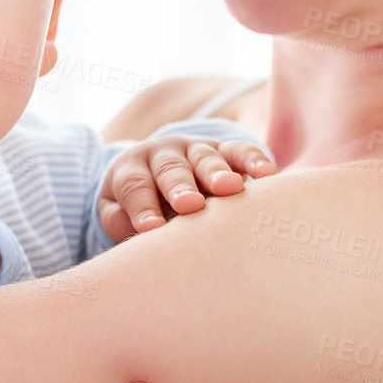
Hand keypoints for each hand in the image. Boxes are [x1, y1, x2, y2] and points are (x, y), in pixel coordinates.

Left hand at [98, 136, 273, 241]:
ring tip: (230, 188)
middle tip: (190, 205)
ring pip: (206, 159)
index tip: (152, 229)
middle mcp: (164, 154)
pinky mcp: (225, 151)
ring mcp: (196, 150)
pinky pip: (239, 151)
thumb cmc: (137, 203)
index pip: (135, 186)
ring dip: (218, 173)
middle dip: (181, 187)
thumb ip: (119, 219)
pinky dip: (253, 159)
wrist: (155, 172)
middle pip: (171, 169)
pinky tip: (266, 173)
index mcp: (132, 167)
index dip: (143, 207)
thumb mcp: (116, 210)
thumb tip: (140, 232)